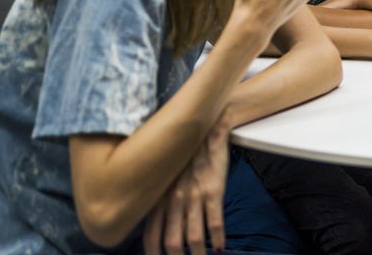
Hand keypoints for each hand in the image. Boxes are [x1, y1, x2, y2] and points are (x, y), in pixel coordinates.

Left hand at [144, 123, 230, 254]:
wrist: (207, 128)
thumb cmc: (185, 153)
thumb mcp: (164, 174)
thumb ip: (159, 198)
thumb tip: (157, 221)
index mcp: (159, 198)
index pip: (151, 236)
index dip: (154, 254)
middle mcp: (173, 200)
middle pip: (171, 242)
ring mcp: (193, 197)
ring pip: (193, 237)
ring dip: (199, 254)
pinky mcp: (213, 191)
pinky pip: (215, 221)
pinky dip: (218, 238)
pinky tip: (221, 246)